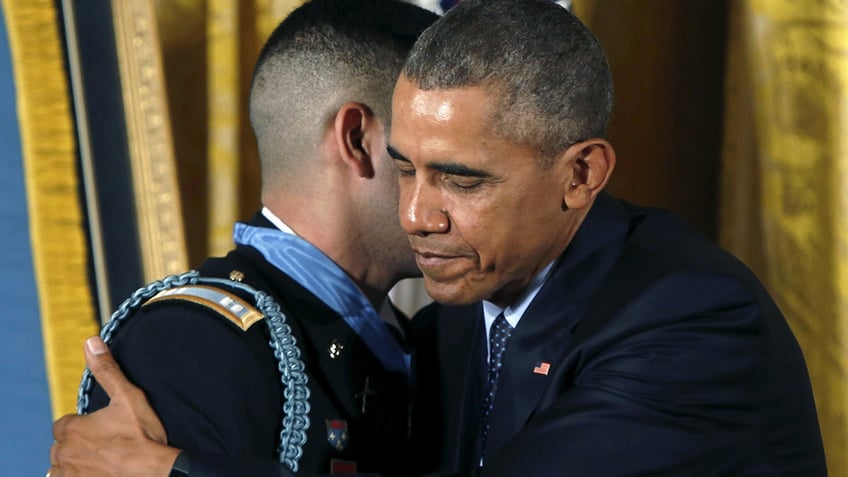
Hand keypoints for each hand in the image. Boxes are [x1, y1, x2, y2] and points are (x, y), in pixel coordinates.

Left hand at [48, 336, 180, 476]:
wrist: (154, 472)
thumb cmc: (143, 437)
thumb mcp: (129, 397)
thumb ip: (107, 370)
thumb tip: (91, 342)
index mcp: (73, 429)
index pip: (64, 425)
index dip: (81, 425)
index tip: (100, 428)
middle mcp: (65, 453)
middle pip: (62, 446)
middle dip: (77, 444)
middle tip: (104, 444)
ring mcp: (70, 474)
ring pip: (63, 465)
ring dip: (76, 462)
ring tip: (102, 459)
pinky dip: (79, 475)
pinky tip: (99, 471)